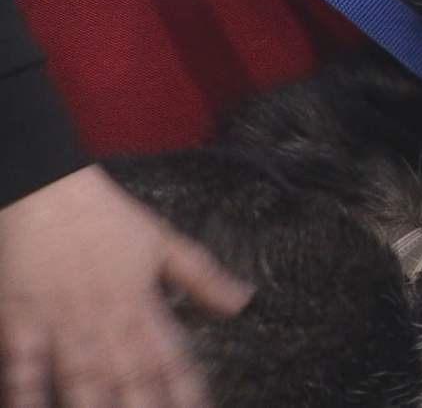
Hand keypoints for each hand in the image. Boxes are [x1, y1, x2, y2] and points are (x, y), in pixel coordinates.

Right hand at [0, 164, 254, 406]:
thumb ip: (203, 278)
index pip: (172, 357)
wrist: (47, 189)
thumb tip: (245, 301)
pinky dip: (24, 391)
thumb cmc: (107, 218)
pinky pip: (21, 364)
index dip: (188, 390)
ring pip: (82, 377)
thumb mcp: (164, 242)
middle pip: (130, 377)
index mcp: (142, 304)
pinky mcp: (21, 320)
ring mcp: (63, 322)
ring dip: (95, 407)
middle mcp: (107, 320)